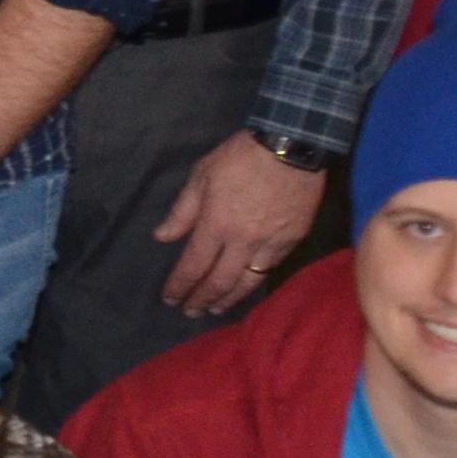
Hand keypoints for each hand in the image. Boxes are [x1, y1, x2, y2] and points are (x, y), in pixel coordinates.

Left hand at [154, 133, 325, 317]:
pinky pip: (271, 269)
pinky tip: (245, 287)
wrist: (294, 145)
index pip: (192, 266)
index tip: (170, 298)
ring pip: (247, 282)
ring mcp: (271, 242)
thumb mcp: (202, 176)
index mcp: (216, 224)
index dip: (180, 286)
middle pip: (219, 282)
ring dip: (228, 299)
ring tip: (216, 309)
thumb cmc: (241, 156)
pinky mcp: (293, 239)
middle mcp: (243, 240)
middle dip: (201, 300)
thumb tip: (162, 237)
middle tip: (190, 312)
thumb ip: (182, 211)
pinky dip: (255, 283)